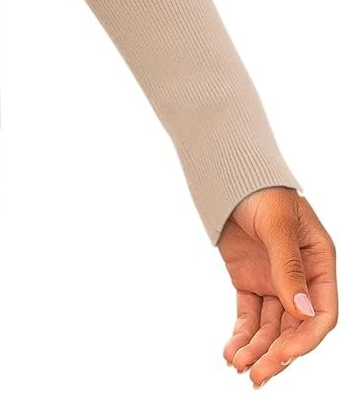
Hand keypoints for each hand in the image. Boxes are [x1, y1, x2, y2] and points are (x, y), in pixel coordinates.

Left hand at [218, 187, 334, 385]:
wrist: (229, 174)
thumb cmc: (262, 191)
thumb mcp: (278, 226)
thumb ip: (288, 267)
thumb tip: (302, 313)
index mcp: (320, 265)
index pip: (321, 314)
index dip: (304, 339)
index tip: (281, 355)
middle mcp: (301, 280)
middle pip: (294, 328)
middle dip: (276, 354)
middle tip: (256, 376)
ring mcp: (275, 282)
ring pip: (271, 327)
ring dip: (257, 349)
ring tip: (238, 366)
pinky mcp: (250, 282)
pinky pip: (250, 315)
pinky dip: (241, 334)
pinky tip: (231, 351)